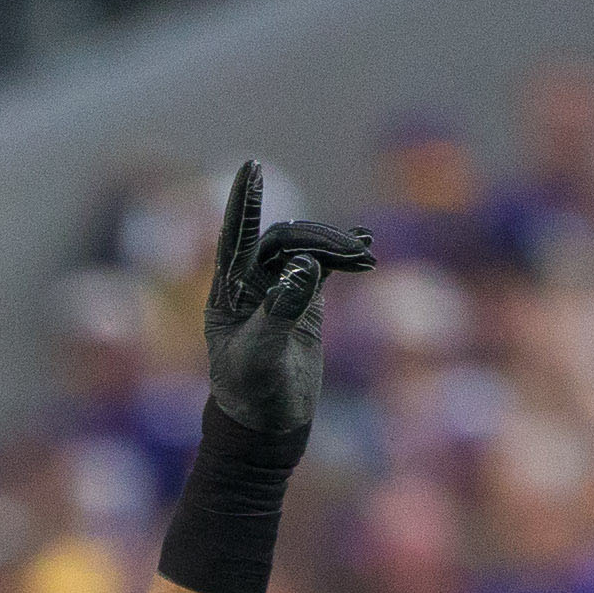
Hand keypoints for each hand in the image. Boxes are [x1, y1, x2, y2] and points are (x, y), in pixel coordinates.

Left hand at [200, 160, 374, 433]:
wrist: (267, 425)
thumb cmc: (251, 394)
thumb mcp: (260, 355)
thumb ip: (280, 310)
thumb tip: (305, 268)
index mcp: (227, 292)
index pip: (234, 236)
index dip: (245, 202)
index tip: (252, 167)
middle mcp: (250, 284)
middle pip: (284, 240)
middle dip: (318, 239)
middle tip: (353, 254)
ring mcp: (278, 289)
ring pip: (307, 250)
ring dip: (335, 248)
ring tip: (366, 256)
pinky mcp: (304, 301)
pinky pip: (324, 267)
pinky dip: (343, 255)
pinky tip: (364, 247)